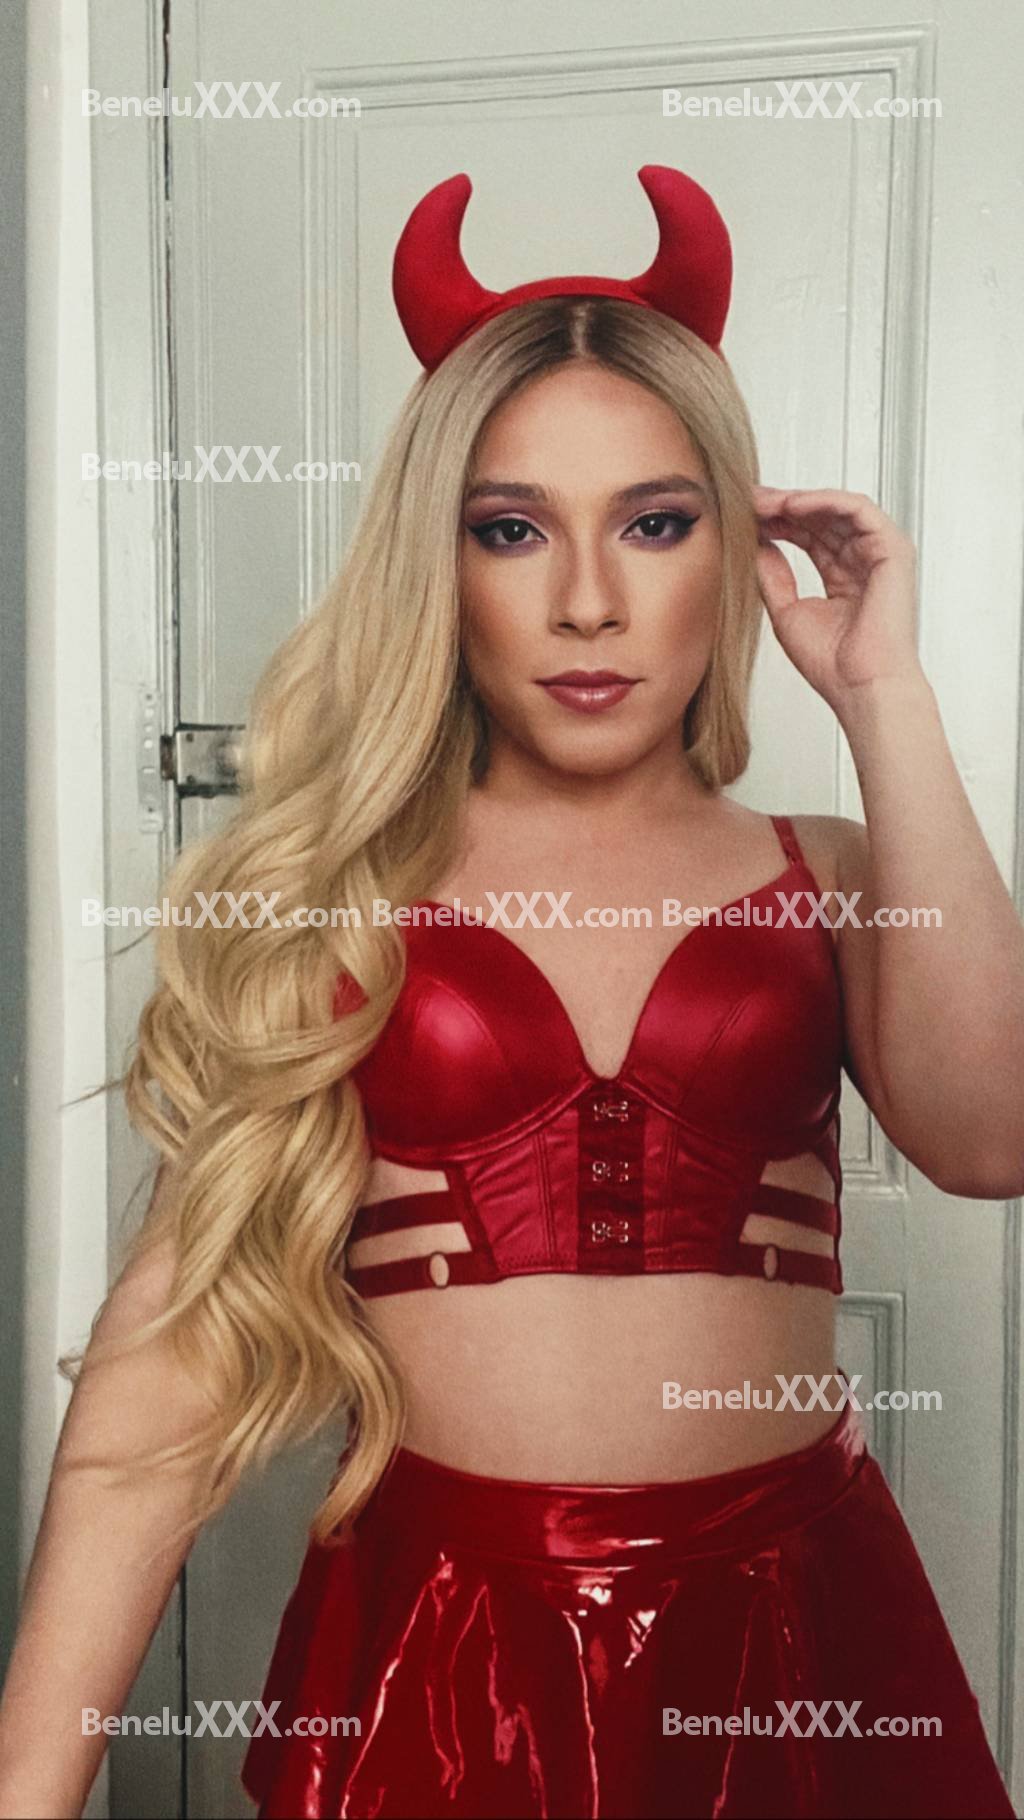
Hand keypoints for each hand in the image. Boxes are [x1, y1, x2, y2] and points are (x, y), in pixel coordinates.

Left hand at [753, 486, 923, 714]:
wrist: (859, 686)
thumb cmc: (832, 664)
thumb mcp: (786, 611)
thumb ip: (772, 576)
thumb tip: (756, 544)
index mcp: (842, 577)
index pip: (809, 535)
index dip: (777, 522)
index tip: (744, 515)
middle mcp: (862, 562)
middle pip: (822, 518)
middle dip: (783, 505)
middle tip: (749, 499)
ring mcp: (879, 554)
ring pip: (839, 508)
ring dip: (800, 499)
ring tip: (766, 502)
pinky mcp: (892, 549)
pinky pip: (858, 509)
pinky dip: (825, 501)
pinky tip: (794, 505)